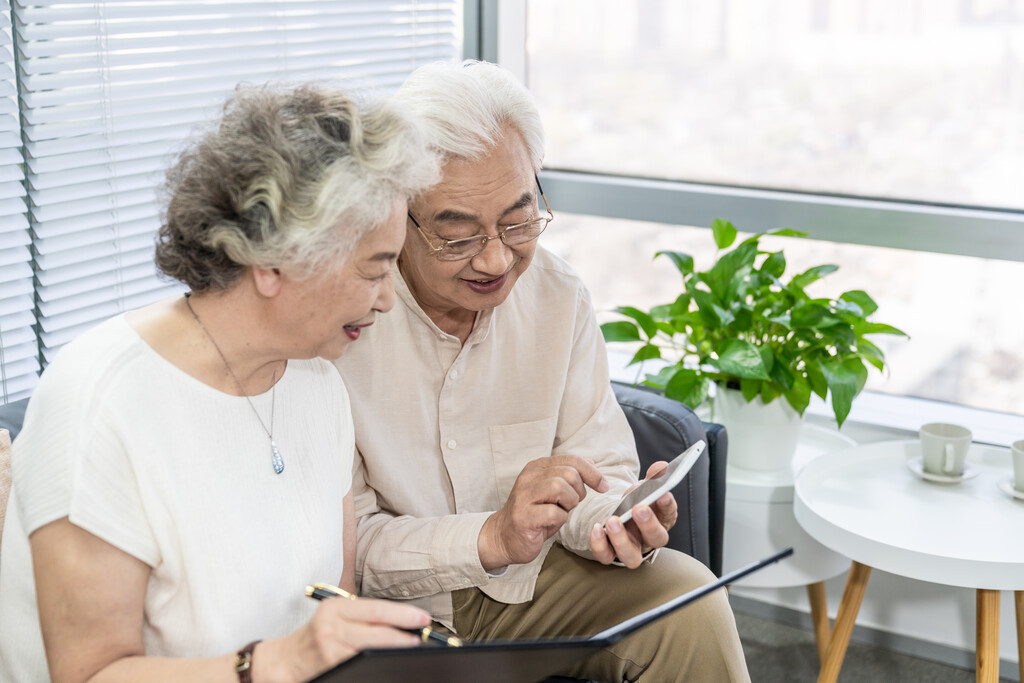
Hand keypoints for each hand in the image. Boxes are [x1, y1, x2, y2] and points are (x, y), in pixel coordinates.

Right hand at [259, 597, 430, 681]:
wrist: (283, 661)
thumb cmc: (316, 636)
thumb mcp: (334, 617)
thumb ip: (362, 617)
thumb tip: (402, 622)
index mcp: (335, 607)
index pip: (376, 609)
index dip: (403, 614)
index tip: (422, 618)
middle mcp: (331, 626)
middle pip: (377, 632)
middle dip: (404, 636)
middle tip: (422, 637)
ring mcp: (329, 649)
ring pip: (371, 651)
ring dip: (393, 652)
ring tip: (410, 650)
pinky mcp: (329, 667)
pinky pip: (359, 666)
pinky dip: (376, 665)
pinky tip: (387, 664)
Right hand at [479, 455, 609, 569]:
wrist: (503, 537)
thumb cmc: (533, 515)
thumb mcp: (552, 492)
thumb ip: (569, 476)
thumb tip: (592, 464)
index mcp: (537, 467)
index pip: (571, 460)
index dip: (592, 473)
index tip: (603, 486)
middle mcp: (528, 477)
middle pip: (569, 473)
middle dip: (579, 491)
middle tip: (571, 504)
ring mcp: (523, 496)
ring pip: (560, 488)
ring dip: (569, 503)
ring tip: (561, 511)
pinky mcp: (523, 516)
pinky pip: (554, 512)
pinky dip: (560, 519)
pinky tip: (551, 523)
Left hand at [590, 461, 678, 567]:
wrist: (619, 516)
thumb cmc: (635, 502)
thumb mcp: (644, 488)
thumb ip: (652, 477)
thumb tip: (661, 466)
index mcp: (661, 520)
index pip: (669, 514)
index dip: (667, 505)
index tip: (663, 493)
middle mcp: (648, 539)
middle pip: (656, 539)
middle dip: (648, 524)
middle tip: (638, 508)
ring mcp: (630, 548)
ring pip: (631, 556)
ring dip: (622, 539)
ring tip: (613, 520)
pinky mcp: (611, 553)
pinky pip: (606, 556)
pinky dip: (600, 544)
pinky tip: (597, 527)